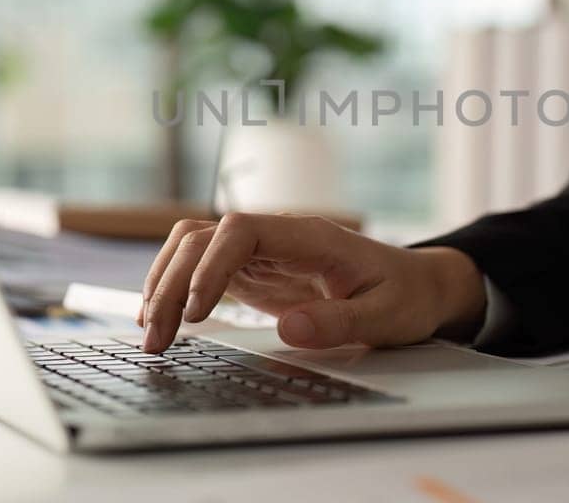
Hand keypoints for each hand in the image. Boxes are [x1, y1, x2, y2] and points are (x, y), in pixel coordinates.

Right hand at [136, 213, 486, 353]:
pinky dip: (176, 288)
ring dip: (165, 284)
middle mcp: (278, 236)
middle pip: (204, 238)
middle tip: (158, 338)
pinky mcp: (253, 271)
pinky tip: (161, 318)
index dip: (211, 266)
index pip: (242, 231)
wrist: (416, 285)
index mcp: (310, 237)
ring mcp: (262, 252)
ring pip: (194, 248)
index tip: (197, 311)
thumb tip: (289, 329)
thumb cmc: (405, 295)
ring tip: (152, 334)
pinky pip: (202, 268)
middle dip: (172, 283)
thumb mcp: (386, 316)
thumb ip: (341, 322)